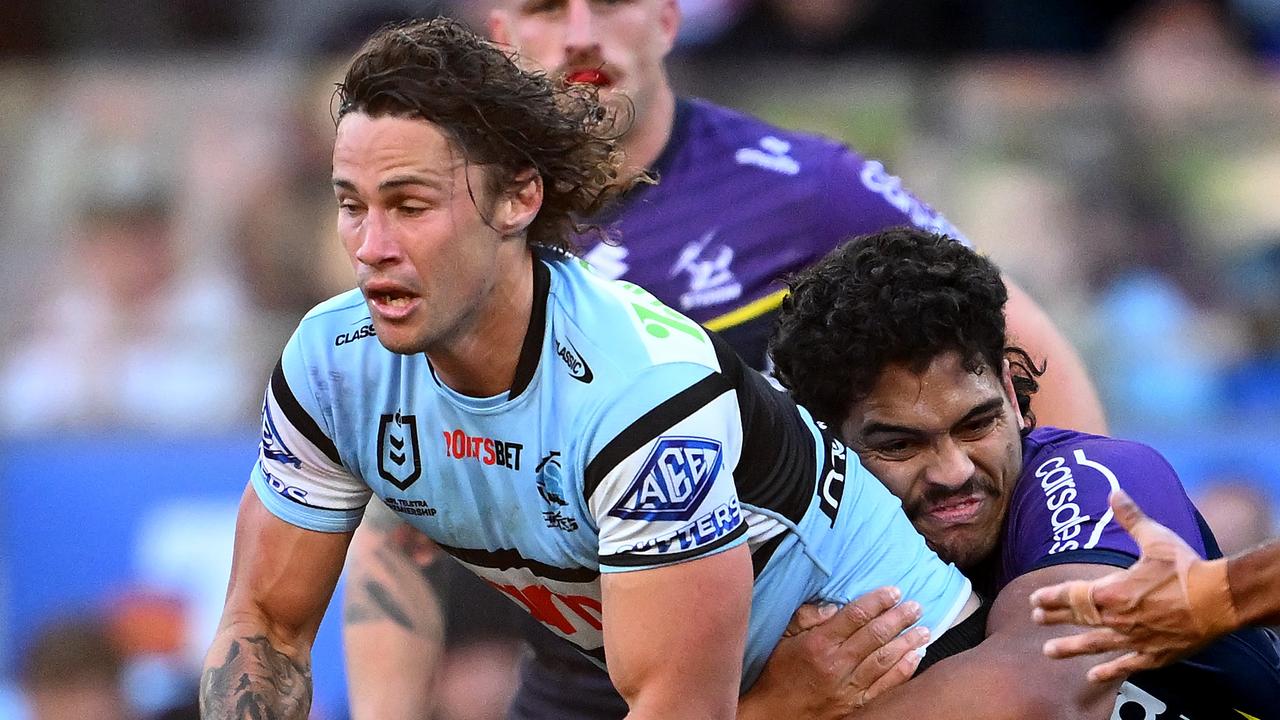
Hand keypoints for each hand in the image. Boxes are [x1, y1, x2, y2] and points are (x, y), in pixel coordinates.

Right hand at [744, 587, 928, 718]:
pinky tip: (915, 658)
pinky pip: (885, 686)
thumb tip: (833, 605)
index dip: (877, 601)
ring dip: (907, 643)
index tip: (894, 591)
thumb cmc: (777, 674)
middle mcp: (837, 664)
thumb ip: (806, 618)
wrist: (773, 715)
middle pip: (875, 635)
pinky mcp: (855, 704)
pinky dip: (903, 671)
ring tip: (924, 629)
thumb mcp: (782, 639)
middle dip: (899, 618)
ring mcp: (848, 686)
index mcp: (819, 643)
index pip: (855, 615)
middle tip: (916, 606)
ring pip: (885, 660)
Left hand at [1029, 489, 1236, 681]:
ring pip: (1094, 645)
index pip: (1072, 595)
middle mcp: (1118, 618)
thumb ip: (1131, 518)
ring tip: (1049, 652)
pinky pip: (1126, 665)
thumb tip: (1114, 493)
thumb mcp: (1155, 538)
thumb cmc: (1186, 568)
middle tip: (1036, 620)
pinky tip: (1093, 676)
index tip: (1034, 600)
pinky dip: (1109, 671)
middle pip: (1078, 618)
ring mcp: (1135, 639)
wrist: (1220, 599)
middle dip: (1055, 618)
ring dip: (1070, 648)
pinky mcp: (1154, 654)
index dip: (1050, 597)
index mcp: (1113, 591)